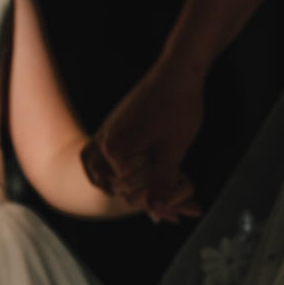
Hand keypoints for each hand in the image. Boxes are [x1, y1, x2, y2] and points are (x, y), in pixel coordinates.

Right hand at [84, 58, 205, 214]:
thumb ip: (162, 182)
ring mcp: (107, 133)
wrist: (178, 70)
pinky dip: (124, 169)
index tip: (179, 213)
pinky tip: (141, 173)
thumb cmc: (178, 107)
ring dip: (127, 186)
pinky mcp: (115, 126)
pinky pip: (110, 156)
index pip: (125, 193)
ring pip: (106, 171)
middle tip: (176, 213)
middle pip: (112, 185)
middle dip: (142, 198)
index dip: (152, 205)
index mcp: (115, 150)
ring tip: (153, 198)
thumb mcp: (174, 150)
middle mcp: (104, 142)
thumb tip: (154, 211)